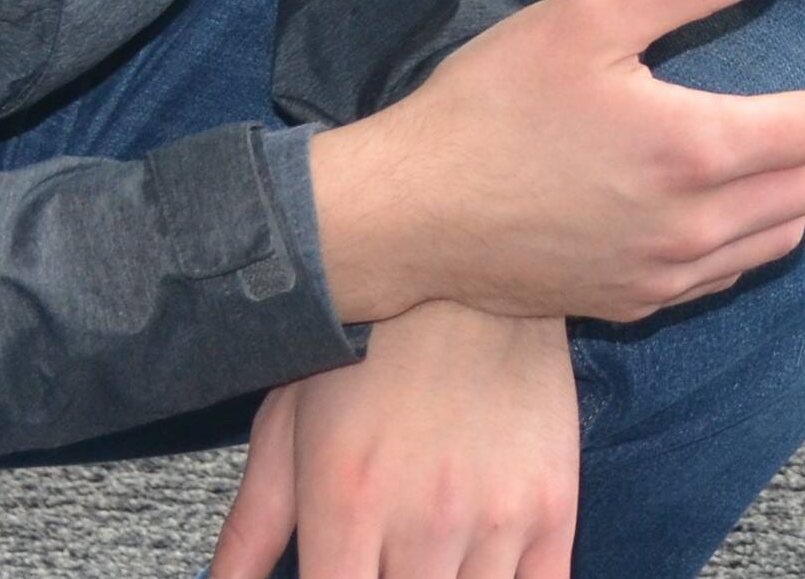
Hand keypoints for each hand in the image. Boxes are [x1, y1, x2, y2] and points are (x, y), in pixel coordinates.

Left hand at [211, 304, 576, 578]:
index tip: (339, 573)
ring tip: (424, 559)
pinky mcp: (554, 506)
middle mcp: (424, 521)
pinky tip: (477, 570)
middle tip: (382, 558)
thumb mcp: (288, 418)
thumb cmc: (366, 339)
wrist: (469, 257)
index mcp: (347, 503)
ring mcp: (496, 517)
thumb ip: (250, 527)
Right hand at [309, 0, 804, 326]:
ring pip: (788, 233)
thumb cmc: (491, 103)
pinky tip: (747, 189)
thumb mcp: (591, 15)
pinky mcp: (637, 300)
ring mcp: (669, 274)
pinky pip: (737, 268)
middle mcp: (699, 227)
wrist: (411, 213)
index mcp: (697, 150)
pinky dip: (769, 223)